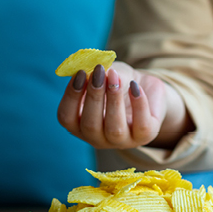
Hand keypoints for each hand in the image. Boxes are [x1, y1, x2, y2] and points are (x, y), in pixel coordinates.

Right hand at [57, 62, 189, 149]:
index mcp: (79, 125)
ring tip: (115, 77)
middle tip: (99, 72)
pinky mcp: (144, 137)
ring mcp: (121, 141)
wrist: (146, 87)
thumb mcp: (104, 73)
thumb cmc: (118, 81)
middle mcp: (98, 138)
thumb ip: (95, 73)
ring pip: (114, 129)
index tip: (81, 73)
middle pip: (90, 125)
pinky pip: (141, 125)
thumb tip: (90, 70)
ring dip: (113, 100)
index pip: (66, 117)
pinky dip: (138, 104)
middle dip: (94, 96)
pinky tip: (135, 86)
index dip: (71, 95)